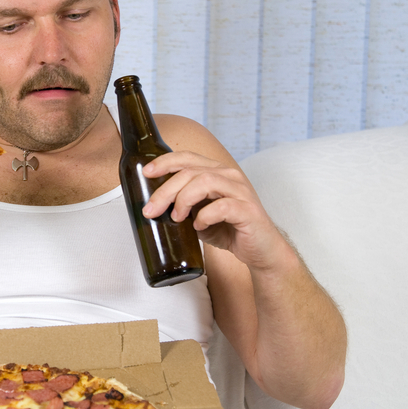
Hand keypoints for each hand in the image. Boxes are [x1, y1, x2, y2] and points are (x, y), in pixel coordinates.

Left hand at [140, 151, 283, 271]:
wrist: (261, 250)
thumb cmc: (229, 230)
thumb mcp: (199, 215)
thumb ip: (182, 206)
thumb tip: (154, 207)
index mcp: (217, 172)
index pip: (188, 157)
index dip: (165, 162)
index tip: (146, 173)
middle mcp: (230, 176)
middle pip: (191, 171)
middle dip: (165, 190)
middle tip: (150, 210)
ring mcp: (241, 191)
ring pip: (205, 182)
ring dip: (183, 199)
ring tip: (176, 217)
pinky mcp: (248, 210)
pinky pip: (222, 207)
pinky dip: (205, 216)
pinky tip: (199, 226)